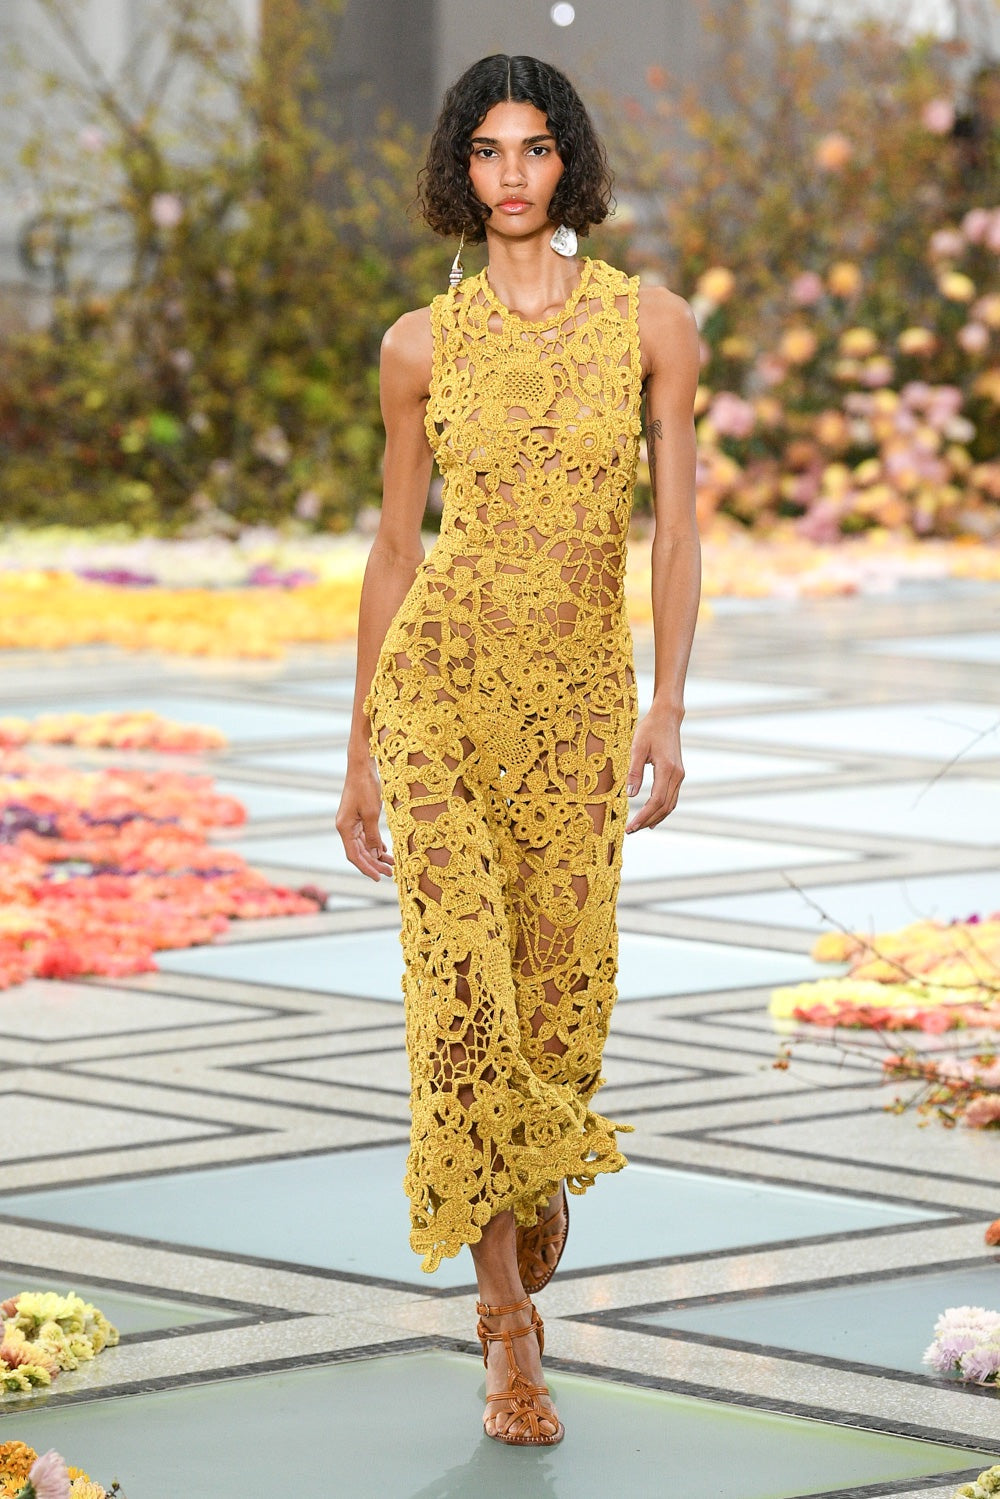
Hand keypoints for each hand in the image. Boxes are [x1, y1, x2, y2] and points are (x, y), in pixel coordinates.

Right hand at [336, 763, 394, 880]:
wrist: (362, 767)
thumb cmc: (366, 788)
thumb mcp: (372, 814)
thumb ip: (373, 835)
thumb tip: (376, 854)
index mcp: (344, 828)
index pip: (354, 855)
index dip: (366, 868)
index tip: (378, 878)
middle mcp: (345, 827)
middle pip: (359, 852)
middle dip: (374, 864)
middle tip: (390, 873)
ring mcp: (351, 822)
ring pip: (363, 845)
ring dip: (376, 855)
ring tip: (391, 865)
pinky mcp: (357, 817)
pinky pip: (365, 836)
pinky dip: (375, 844)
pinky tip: (384, 851)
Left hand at [625, 709, 684, 832]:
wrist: (667, 717)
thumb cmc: (650, 730)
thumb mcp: (637, 747)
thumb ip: (634, 771)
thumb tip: (630, 795)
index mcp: (667, 769)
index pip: (656, 801)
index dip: (643, 816)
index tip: (631, 826)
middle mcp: (677, 775)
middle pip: (664, 807)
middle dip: (648, 820)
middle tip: (631, 830)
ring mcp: (680, 775)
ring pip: (670, 804)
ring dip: (656, 817)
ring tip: (640, 827)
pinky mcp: (678, 774)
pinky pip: (672, 798)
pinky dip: (663, 810)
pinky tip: (653, 816)